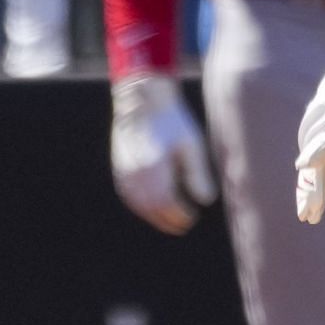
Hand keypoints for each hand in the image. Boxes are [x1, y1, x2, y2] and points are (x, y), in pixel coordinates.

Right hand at [110, 74, 217, 234]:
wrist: (142, 100)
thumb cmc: (171, 120)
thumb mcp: (192, 144)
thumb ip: (197, 174)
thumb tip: (205, 201)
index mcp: (155, 169)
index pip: (168, 205)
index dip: (180, 216)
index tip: (193, 217)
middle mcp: (136, 175)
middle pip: (152, 209)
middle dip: (169, 220)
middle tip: (185, 224)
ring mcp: (124, 173)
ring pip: (138, 205)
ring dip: (154, 216)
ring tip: (171, 220)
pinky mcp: (119, 169)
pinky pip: (128, 196)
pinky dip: (141, 206)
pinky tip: (153, 207)